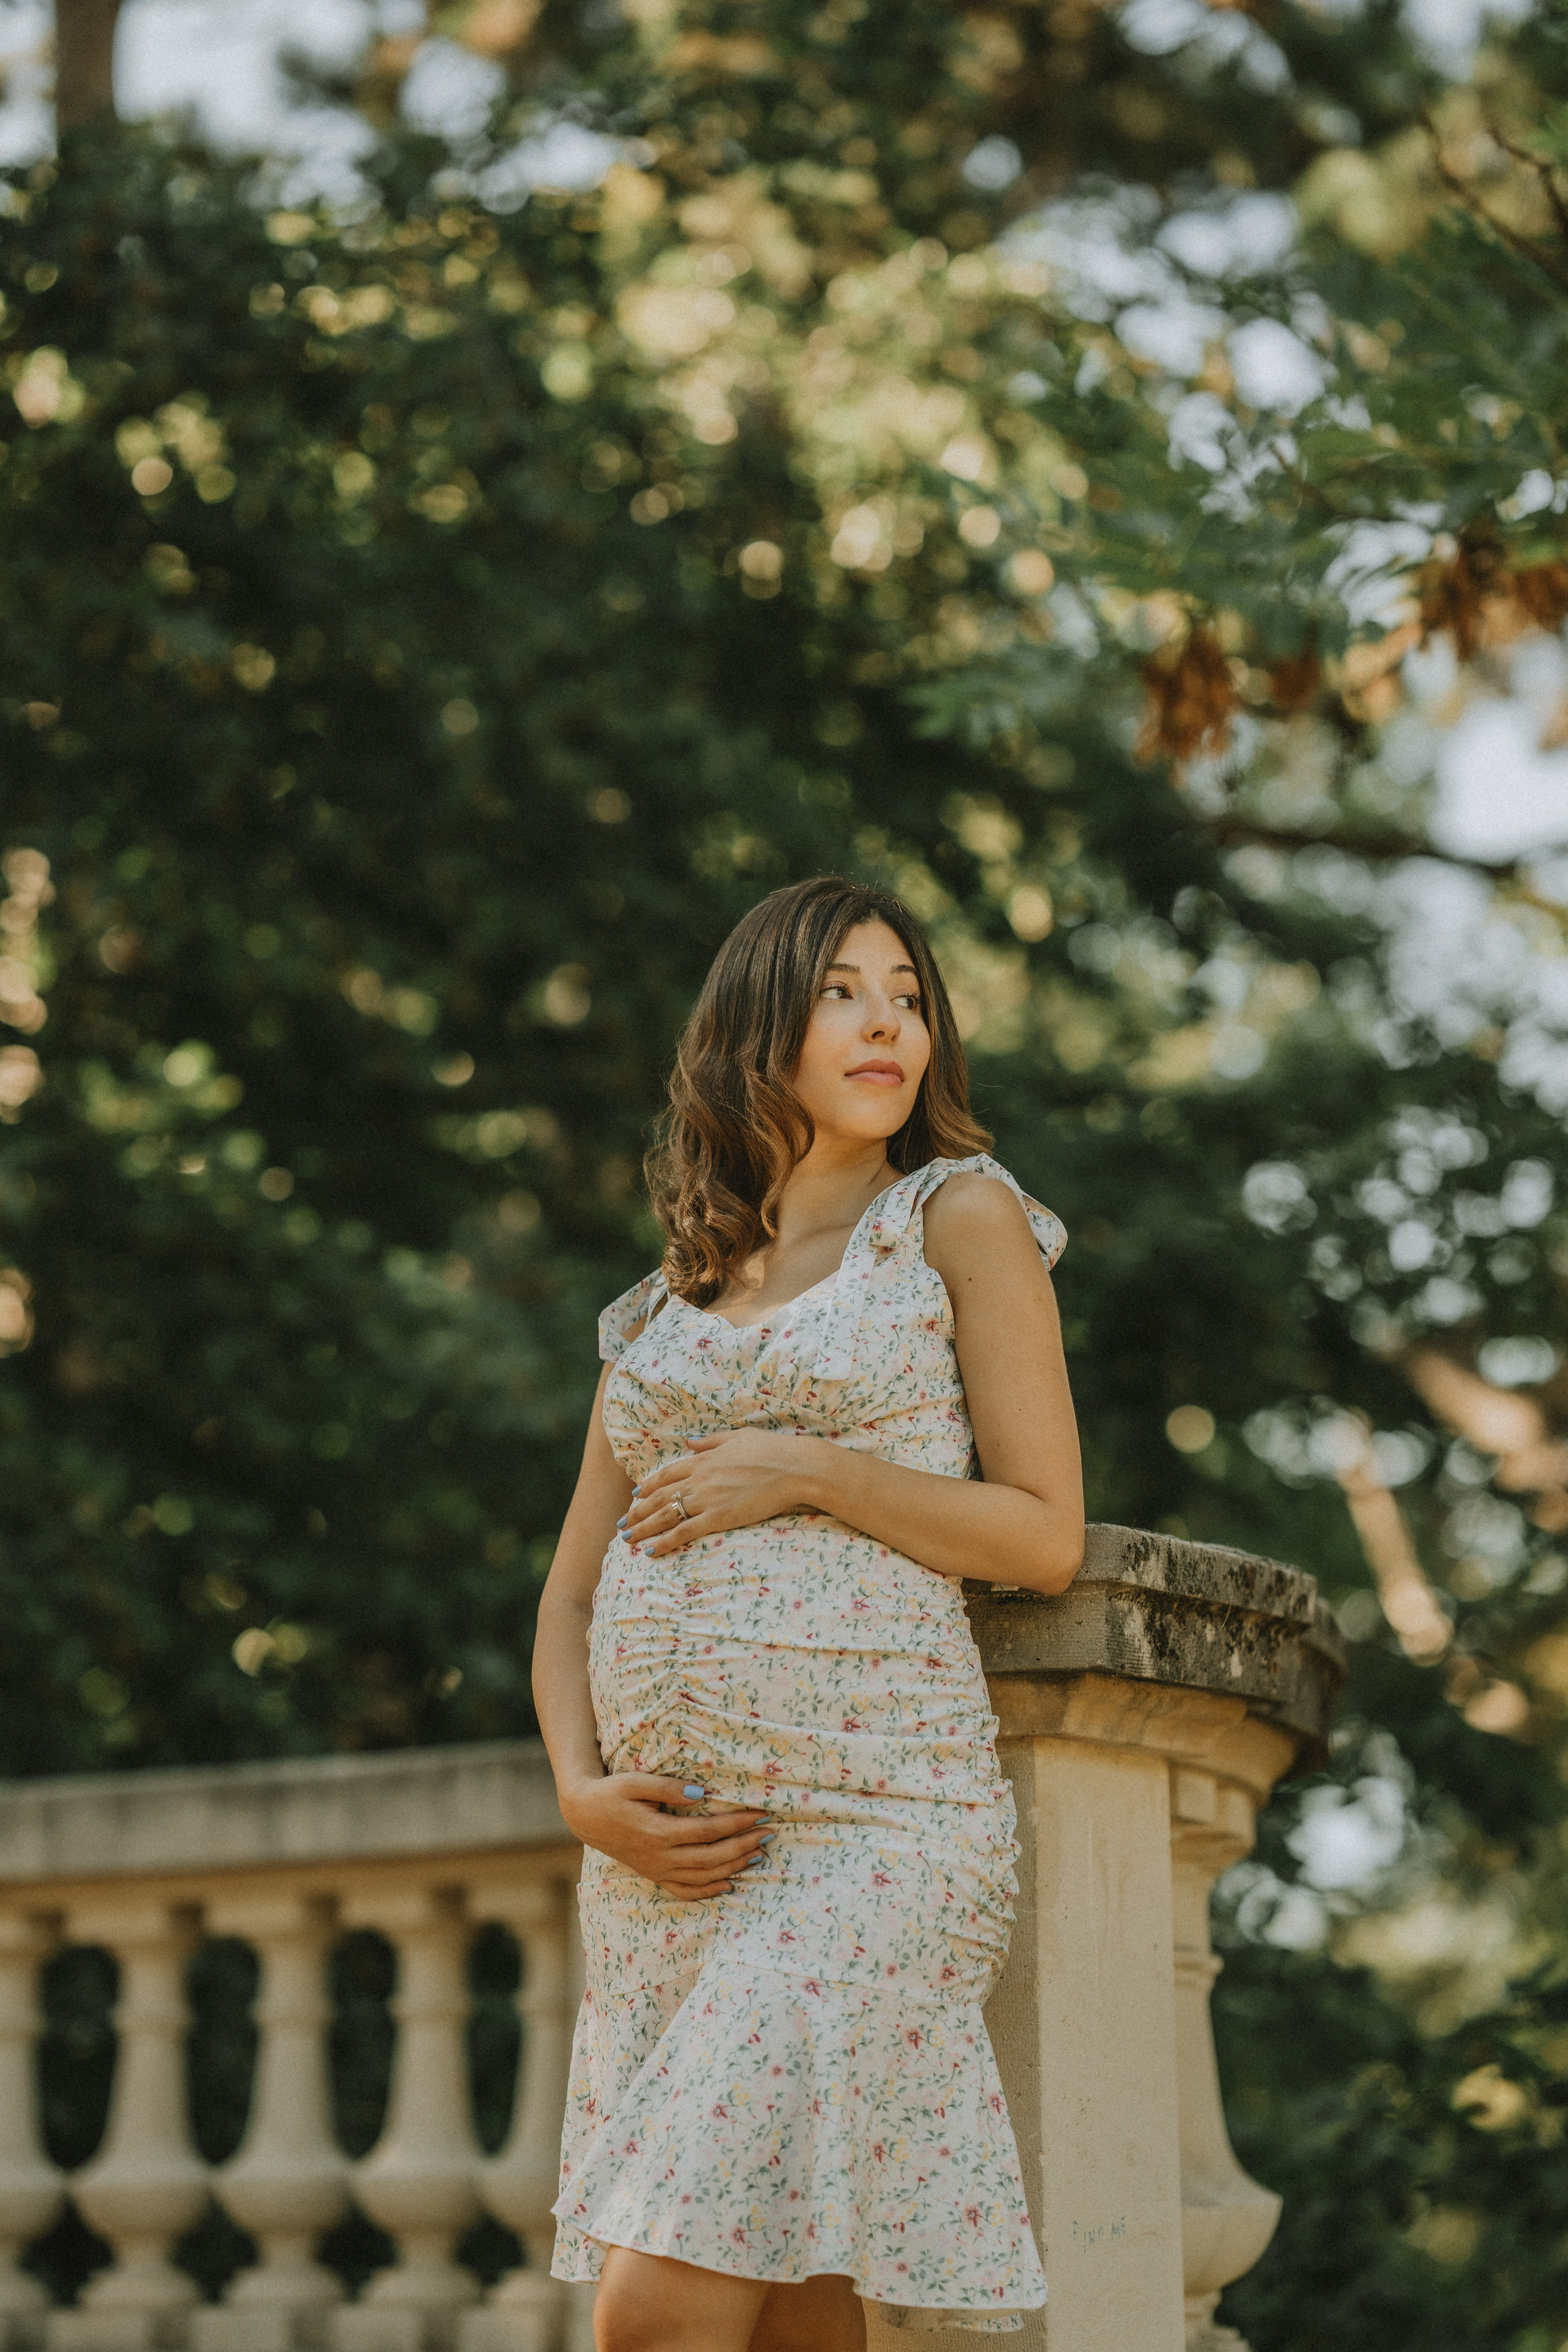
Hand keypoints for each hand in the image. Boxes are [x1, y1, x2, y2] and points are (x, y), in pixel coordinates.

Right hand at [560, 1772, 770, 1898]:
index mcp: (658, 1833)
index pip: (708, 1831)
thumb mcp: (635, 1782)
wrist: (584, 1815)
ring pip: (703, 1877)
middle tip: (769, 1833)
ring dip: (733, 1867)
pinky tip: (728, 1883)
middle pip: (712, 1857)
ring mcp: (657, 1870)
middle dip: (744, 1846)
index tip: (760, 1814)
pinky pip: (684, 1891)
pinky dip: (708, 1891)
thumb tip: (700, 1793)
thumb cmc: (611, 1793)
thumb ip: (668, 1788)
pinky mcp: (653, 1874)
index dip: (737, 1824)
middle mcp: (660, 1857)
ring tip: (758, 1854)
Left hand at [621, 1430, 829, 1554]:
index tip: (637, 1494)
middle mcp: (699, 1478)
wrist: (792, 1467)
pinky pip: (683, 1533)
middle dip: (638, 1511)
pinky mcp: (718, 1518)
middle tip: (623, 1522)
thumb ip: (711, 1441)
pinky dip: (664, 1543)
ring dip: (643, 1528)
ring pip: (665, 1516)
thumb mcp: (738, 1436)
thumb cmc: (771, 1450)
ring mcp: (707, 1498)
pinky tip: (650, 1552)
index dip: (649, 1485)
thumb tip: (690, 1440)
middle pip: (659, 1496)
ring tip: (627, 1539)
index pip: (668, 1474)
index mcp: (704, 1459)